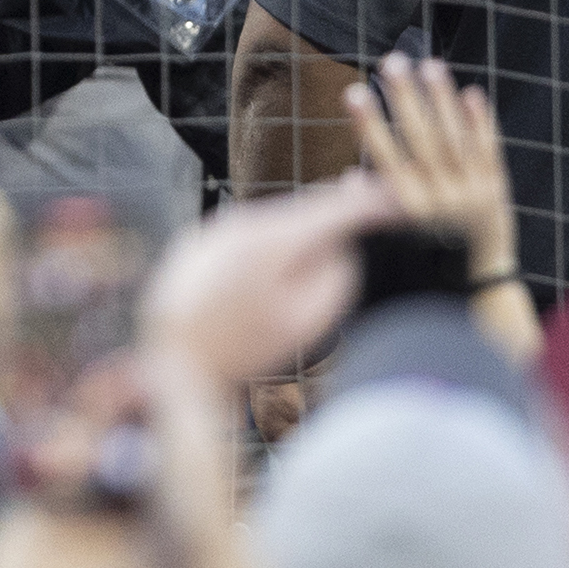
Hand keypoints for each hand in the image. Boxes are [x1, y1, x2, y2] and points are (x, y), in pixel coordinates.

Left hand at [143, 173, 397, 390]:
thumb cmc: (242, 351)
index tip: (396, 203)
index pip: (335, 208)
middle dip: (336, 210)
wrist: (173, 365)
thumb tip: (341, 242)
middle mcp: (239, 224)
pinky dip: (269, 239)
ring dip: (301, 227)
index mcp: (271, 241)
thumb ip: (336, 276)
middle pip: (304, 208)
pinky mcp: (196, 243)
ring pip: (273, 219)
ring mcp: (213, 230)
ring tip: (324, 239)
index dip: (371, 203)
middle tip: (369, 202)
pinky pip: (244, 233)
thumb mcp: (307, 323)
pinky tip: (277, 259)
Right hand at [348, 53, 514, 281]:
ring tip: (429, 64)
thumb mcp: (390, 242)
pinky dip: (479, 121)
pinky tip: (469, 93)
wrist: (476, 288)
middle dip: (405, 98)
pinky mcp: (495, 192)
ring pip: (455, 139)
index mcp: (404, 214)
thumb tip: (348, 180)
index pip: (384, 159)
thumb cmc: (424, 263)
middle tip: (393, 61)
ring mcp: (470, 195)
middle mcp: (438, 203)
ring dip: (441, 99)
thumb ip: (372, 208)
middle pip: (420, 140)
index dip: (369, 124)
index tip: (354, 92)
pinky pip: (487, 150)